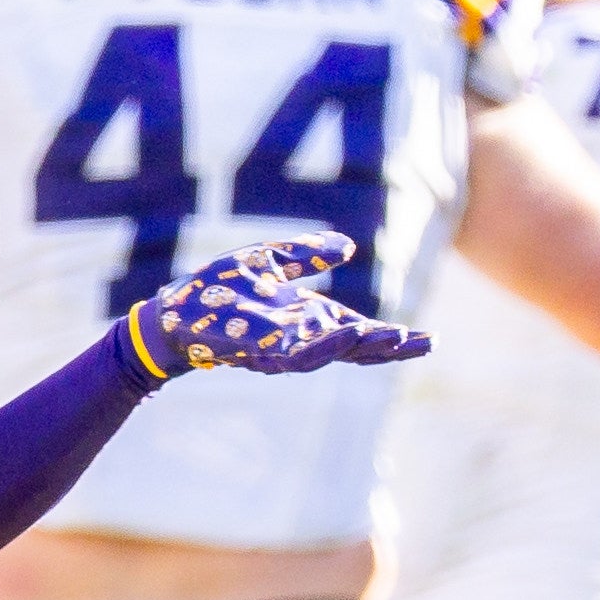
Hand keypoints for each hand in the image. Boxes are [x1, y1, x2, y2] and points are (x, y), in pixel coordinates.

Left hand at [115, 233, 428, 384]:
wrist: (172, 313)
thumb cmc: (218, 290)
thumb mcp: (268, 261)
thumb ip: (306, 254)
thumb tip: (349, 247)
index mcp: (309, 319)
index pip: (360, 331)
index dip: (391, 337)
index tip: (428, 339)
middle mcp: (301, 337)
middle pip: (354, 347)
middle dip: (388, 347)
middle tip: (425, 344)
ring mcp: (281, 347)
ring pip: (330, 352)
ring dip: (361, 346)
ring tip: (394, 339)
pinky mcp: (257, 349)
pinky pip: (295, 352)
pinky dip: (321, 345)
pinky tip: (345, 333)